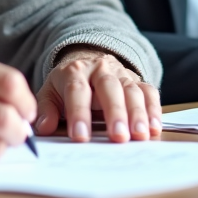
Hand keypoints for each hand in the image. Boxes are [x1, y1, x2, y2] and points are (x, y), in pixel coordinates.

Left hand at [34, 46, 161, 142]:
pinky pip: (148, 91)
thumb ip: (46, 109)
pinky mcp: (137, 80)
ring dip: (137, 113)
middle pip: (109, 87)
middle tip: (118, 137)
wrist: (86, 61)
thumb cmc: (67, 85)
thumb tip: (43, 126)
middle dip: (115, 112)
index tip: (80, 136)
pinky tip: (154, 127)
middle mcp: (100, 68)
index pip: (77, 90)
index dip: (78, 113)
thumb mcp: (50, 92)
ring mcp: (121, 73)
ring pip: (131, 89)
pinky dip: (154, 109)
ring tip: (140, 135)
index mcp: (74, 71)